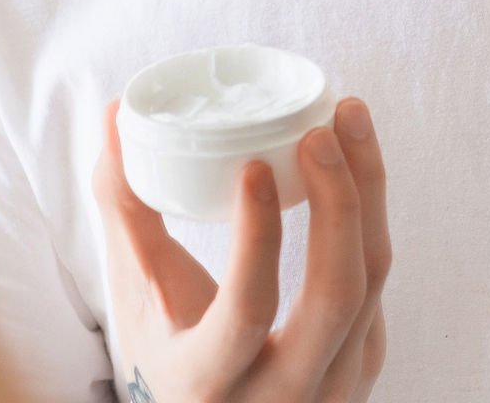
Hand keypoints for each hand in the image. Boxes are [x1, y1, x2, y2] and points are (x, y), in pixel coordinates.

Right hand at [93, 99, 390, 402]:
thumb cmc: (167, 349)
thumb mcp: (137, 293)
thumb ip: (124, 208)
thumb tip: (113, 115)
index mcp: (209, 377)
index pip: (248, 310)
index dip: (258, 238)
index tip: (256, 166)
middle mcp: (280, 394)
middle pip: (335, 296)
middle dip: (340, 203)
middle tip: (320, 132)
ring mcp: (333, 388)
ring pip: (370, 285)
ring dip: (368, 196)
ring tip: (350, 124)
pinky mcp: (363, 368)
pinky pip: (377, 290)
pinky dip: (369, 221)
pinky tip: (356, 168)